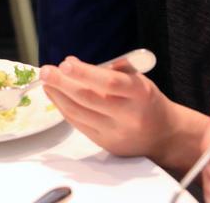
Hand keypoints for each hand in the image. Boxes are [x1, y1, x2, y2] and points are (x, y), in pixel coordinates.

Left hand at [40, 55, 177, 158]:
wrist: (163, 136)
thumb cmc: (147, 100)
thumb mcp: (139, 78)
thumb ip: (112, 68)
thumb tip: (74, 63)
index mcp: (139, 94)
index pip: (109, 83)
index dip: (85, 73)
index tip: (66, 63)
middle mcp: (128, 116)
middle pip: (89, 99)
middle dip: (63, 84)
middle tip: (46, 71)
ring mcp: (116, 134)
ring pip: (80, 114)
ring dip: (59, 97)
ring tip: (46, 82)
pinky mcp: (106, 145)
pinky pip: (80, 125)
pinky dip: (65, 110)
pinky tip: (56, 97)